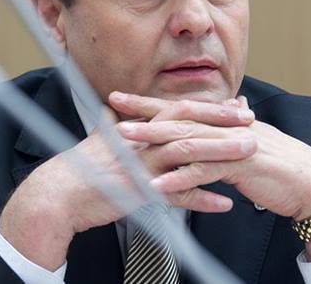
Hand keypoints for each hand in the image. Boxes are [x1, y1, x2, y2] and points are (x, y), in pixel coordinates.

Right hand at [0, 100, 255, 268]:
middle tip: (252, 122)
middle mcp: (142, 141)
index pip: (179, 110)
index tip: (236, 106)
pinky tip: (225, 203)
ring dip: (221, 154)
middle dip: (223, 122)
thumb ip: (112, 122)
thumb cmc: (78, 167)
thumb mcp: (99, 137)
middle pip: (189, 125)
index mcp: (137, 127)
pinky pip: (176, 196)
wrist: (58, 193)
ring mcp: (141, 165)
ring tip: (250, 155)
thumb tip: (114, 108)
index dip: (210, 108)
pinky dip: (201, 199)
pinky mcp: (138, 191)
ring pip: (187, 154)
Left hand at [112, 94, 310, 219]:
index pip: (180, 107)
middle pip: (178, 118)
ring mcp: (233, 145)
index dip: (149, 103)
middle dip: (142, 116)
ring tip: (125, 148)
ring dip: (153, 144)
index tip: (120, 99)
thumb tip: (232, 106)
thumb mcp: (254, 139)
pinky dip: (179, 179)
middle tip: (111, 115)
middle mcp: (225, 127)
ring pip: (186, 141)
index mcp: (224, 120)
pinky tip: (158, 186)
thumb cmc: (281, 165)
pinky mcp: (240, 167)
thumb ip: (235, 125)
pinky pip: (205, 172)